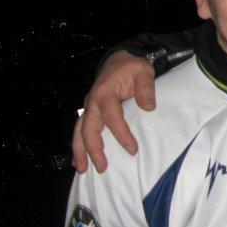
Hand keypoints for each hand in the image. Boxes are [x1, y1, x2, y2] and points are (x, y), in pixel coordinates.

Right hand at [71, 51, 155, 172]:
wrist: (121, 57)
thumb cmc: (133, 67)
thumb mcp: (143, 72)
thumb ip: (146, 89)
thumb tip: (149, 107)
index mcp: (105, 93)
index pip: (112, 118)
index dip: (122, 135)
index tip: (133, 150)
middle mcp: (92, 101)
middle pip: (88, 129)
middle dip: (93, 150)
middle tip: (102, 168)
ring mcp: (88, 106)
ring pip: (78, 131)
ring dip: (79, 151)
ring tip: (82, 170)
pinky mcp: (89, 110)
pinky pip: (79, 129)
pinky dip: (77, 145)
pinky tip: (77, 160)